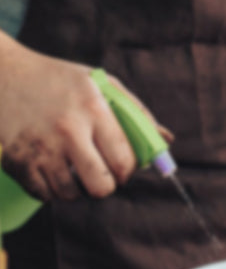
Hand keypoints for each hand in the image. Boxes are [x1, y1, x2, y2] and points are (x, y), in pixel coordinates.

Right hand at [0, 35, 162, 200]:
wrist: (1, 73)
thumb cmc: (59, 81)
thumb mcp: (101, 85)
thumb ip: (136, 114)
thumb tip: (166, 140)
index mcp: (94, 109)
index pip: (124, 162)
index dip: (128, 171)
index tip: (123, 168)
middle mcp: (67, 130)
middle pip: (101, 186)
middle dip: (106, 185)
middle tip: (101, 174)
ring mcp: (39, 147)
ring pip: (72, 195)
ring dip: (78, 190)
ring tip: (75, 171)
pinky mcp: (16, 161)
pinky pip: (44, 196)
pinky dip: (52, 191)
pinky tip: (53, 172)